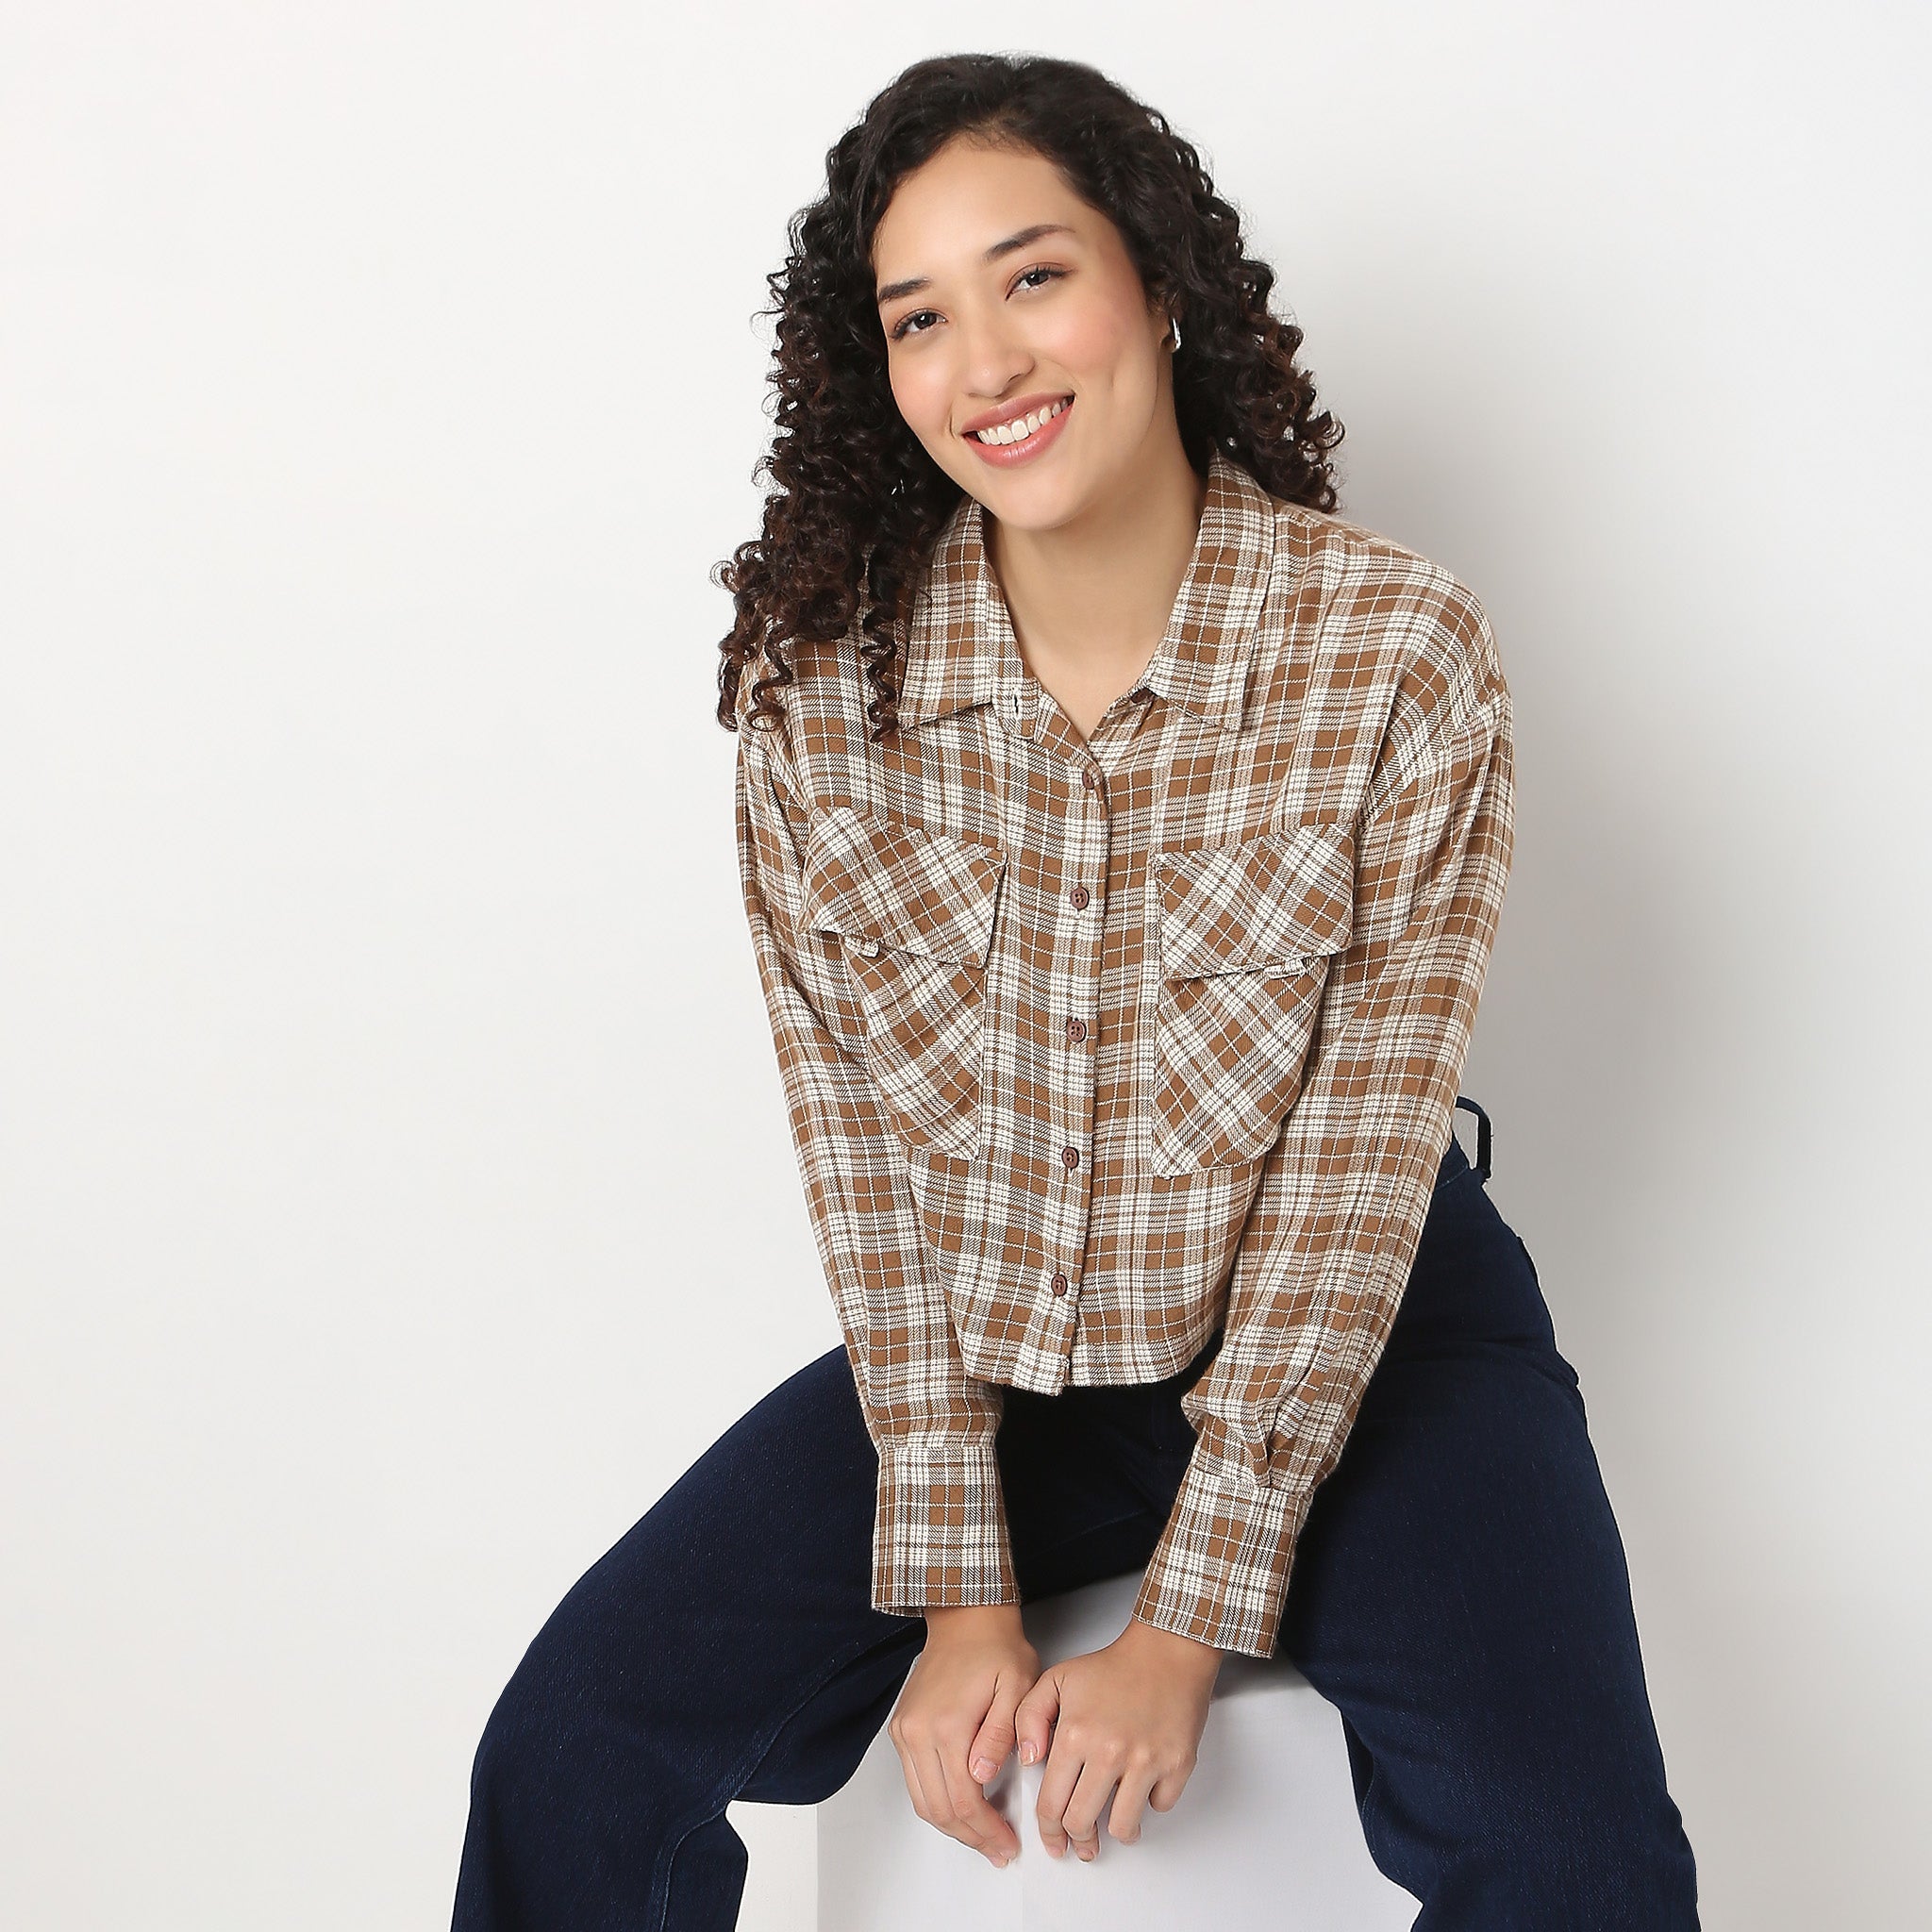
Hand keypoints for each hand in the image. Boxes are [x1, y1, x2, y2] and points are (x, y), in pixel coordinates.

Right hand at [887, 1604, 1040, 1867]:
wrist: (965, 1619)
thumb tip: (982, 1777)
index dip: (987, 1831)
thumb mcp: (1017, 1687)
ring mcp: (905, 1731)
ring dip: (952, 1826)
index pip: (963, 1801)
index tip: (1008, 1843)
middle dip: (971, 1837)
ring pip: (922, 1801)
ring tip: (983, 1836)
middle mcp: (917, 1732)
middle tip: (999, 1849)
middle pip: (939, 1809)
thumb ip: (1000, 1734)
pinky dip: (936, 1803)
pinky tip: (962, 1807)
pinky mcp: (902, 1728)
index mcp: (947, 1725)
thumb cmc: (996, 1649)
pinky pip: (914, 1781)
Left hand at [1014, 1616, 1222, 1859]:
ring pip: (1123, 1827)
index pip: (1052, 1804)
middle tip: (1081, 1840)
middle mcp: (1109, 1753)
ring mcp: (1146, 1761)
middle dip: (1078, 1838)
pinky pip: (1160, 1807)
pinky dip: (1151, 1805)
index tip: (1053, 1840)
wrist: (1165, 1651)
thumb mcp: (1056, 1680)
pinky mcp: (1177, 1764)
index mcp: (1075, 1734)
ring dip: (1115, 1832)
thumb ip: (1027, 1718)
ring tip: (1113, 1825)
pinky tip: (1143, 1789)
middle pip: (1083, 1822)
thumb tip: (1028, 1761)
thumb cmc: (1113, 1667)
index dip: (1049, 1830)